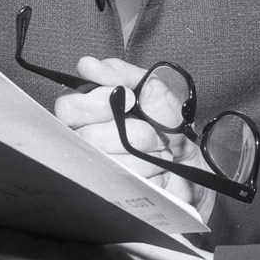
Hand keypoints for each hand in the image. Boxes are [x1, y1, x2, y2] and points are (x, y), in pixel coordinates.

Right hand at [53, 57, 211, 216]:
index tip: (130, 100)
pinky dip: (148, 173)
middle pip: (85, 136)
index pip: (67, 107)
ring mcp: (96, 169)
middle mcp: (85, 140)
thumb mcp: (151, 89)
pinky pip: (122, 183)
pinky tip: (156, 169)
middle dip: (127, 131)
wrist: (193, 165)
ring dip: (143, 153)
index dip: (96, 104)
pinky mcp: (111, 193)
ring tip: (157, 149)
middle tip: (150, 129)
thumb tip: (88, 65)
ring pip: (106, 161)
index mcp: (88, 112)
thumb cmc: (168, 125)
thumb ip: (120, 73)